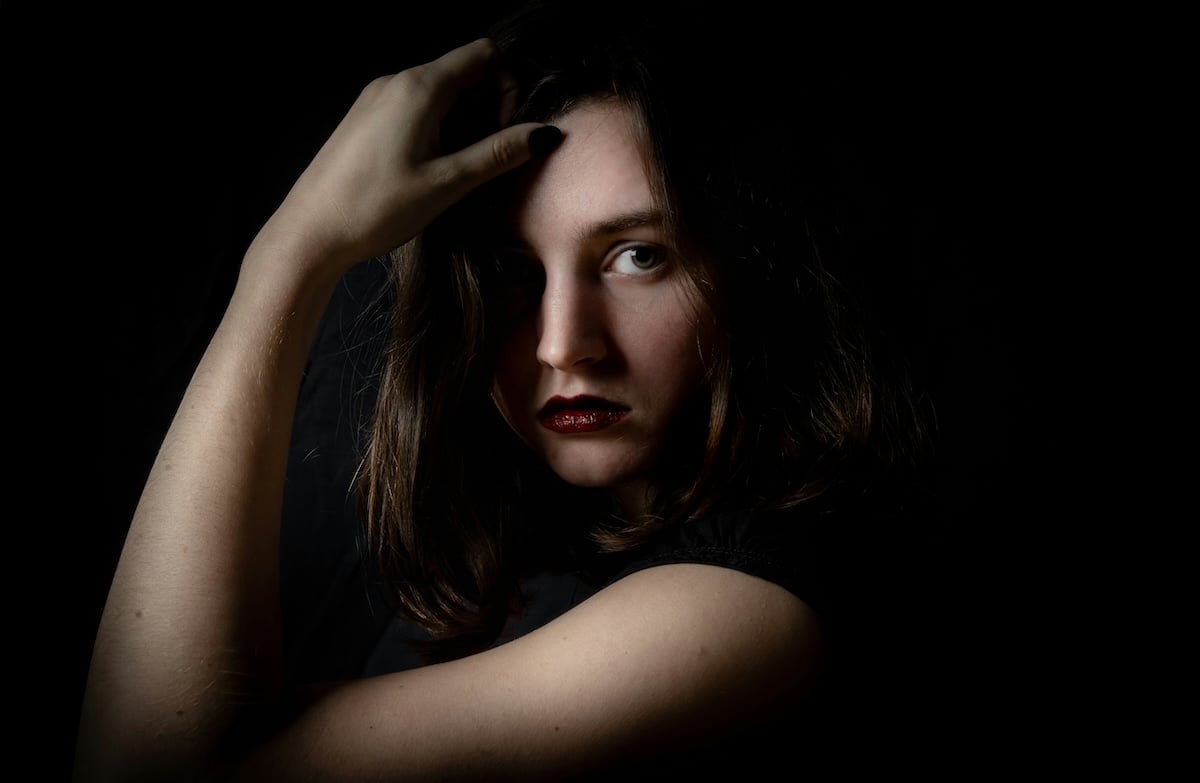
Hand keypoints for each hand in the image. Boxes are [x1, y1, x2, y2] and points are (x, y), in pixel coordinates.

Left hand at [251, 38, 556, 278]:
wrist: (310, 232)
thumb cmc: (376, 209)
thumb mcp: (448, 183)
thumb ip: (498, 153)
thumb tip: (545, 133)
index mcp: (418, 88)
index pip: (484, 55)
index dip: (508, 88)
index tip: (503, 134)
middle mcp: (395, 81)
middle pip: (462, 71)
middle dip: (486, 108)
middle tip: (482, 158)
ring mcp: (376, 98)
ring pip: (439, 92)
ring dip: (461, 123)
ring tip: (453, 170)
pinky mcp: (365, 118)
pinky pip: (414, 107)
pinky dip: (435, 129)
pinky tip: (427, 170)